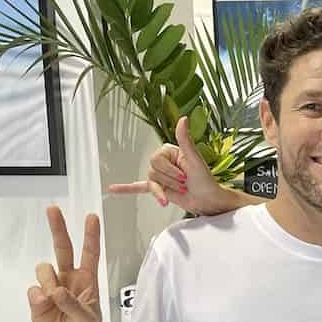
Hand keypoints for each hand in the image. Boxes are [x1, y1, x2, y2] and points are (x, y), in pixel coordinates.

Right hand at [28, 208, 106, 321]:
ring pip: (43, 269)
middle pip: (62, 249)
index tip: (91, 217)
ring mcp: (51, 288)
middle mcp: (68, 280)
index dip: (90, 236)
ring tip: (54, 302)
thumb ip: (74, 305)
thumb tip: (55, 291)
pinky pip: (33, 289)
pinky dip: (37, 298)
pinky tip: (44, 309)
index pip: (89, 255)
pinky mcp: (37, 300)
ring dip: (47, 280)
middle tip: (52, 209)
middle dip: (58, 229)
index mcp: (87, 282)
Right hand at [107, 116, 230, 213]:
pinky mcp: (158, 188)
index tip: (185, 174)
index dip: (170, 170)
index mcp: (170, 152)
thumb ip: (185, 139)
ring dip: (166, 189)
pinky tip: (113, 189)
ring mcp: (160, 176)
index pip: (157, 159)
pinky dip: (127, 189)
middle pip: (153, 171)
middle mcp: (163, 163)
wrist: (208, 201)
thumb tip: (183, 119)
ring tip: (180, 190)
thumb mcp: (195, 159)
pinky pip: (139, 187)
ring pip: (151, 182)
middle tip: (184, 183)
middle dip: (170, 181)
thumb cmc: (205, 181)